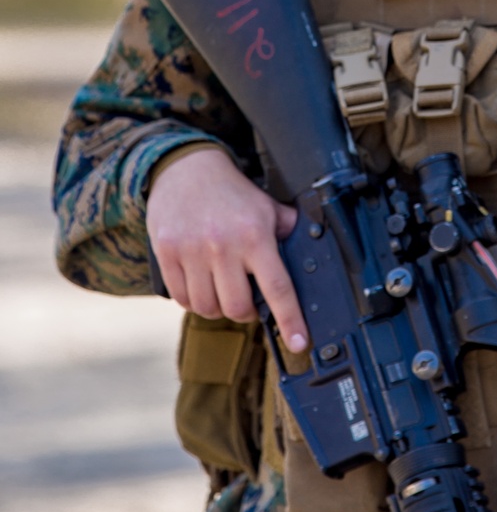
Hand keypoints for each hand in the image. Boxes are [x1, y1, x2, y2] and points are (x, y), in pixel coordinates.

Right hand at [147, 147, 305, 350]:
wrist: (187, 168)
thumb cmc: (233, 192)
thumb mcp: (268, 207)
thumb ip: (289, 232)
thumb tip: (313, 256)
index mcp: (255, 236)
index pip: (278, 288)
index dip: (290, 320)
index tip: (299, 343)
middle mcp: (223, 246)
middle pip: (237, 308)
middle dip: (246, 312)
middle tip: (248, 299)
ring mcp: (191, 252)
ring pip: (208, 308)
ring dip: (218, 307)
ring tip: (223, 289)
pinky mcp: (166, 254)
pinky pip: (182, 298)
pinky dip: (194, 300)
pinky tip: (202, 284)